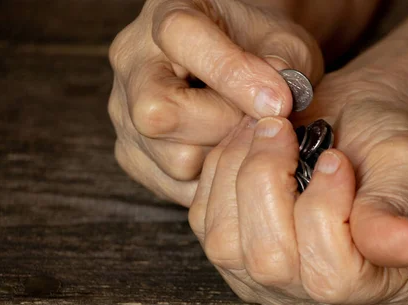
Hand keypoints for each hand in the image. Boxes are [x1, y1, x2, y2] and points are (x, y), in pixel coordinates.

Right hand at [108, 0, 322, 205]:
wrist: (244, 59)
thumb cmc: (260, 47)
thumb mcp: (282, 41)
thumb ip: (283, 65)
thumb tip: (273, 106)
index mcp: (167, 15)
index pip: (181, 39)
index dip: (234, 76)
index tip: (278, 101)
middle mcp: (133, 64)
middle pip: (159, 114)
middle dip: (226, 127)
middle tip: (258, 121)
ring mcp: (124, 113)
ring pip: (172, 158)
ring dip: (222, 157)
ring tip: (243, 135)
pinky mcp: (132, 154)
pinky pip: (173, 185)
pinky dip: (211, 179)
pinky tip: (227, 153)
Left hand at [189, 66, 407, 304]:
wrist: (355, 123)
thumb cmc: (383, 141)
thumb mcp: (402, 164)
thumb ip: (395, 206)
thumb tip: (404, 245)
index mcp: (381, 285)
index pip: (332, 279)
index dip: (323, 213)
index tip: (334, 159)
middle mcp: (320, 298)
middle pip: (270, 264)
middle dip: (266, 184)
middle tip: (282, 129)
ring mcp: (270, 282)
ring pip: (226, 247)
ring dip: (237, 174)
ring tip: (265, 130)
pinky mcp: (234, 257)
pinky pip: (205, 223)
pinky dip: (218, 174)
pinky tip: (246, 143)